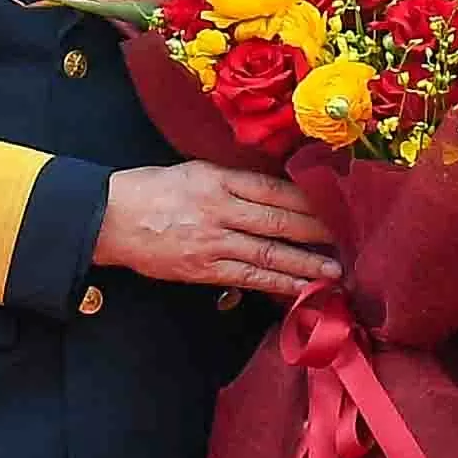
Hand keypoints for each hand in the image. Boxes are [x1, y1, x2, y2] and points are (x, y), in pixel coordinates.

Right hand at [92, 163, 335, 297]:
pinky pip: (248, 277)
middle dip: (317, 231)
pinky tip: (300, 288)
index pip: (274, 188)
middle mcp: (219, 209)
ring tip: (335, 271)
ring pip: (269, 253)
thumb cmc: (151, 189)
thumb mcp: (194, 170)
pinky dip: (277, 283)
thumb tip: (275, 190)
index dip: (308, 199)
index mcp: (218, 178)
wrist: (108, 218)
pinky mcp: (203, 269)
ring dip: (306, 264)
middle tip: (349, 239)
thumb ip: (232, 179)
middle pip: (279, 220)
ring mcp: (212, 242)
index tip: (334, 204)